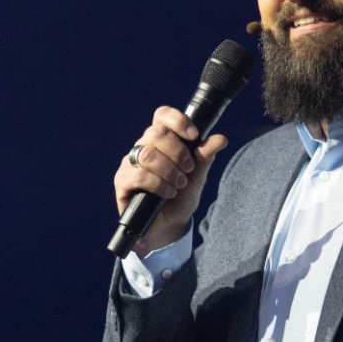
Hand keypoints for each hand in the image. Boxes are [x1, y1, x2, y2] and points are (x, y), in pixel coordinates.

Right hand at [114, 107, 227, 255]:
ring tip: (179, 184)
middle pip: (156, 133)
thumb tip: (220, 138)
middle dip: (178, 152)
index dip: (177, 120)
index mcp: (161, 140)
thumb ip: (205, 156)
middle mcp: (143, 147)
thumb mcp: (197, 177)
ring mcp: (130, 163)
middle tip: (188, 169)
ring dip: (169, 170)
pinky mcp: (122, 181)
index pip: (162, 116)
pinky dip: (158, 184)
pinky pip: (139, 175)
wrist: (169, 225)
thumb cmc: (181, 197)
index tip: (194, 136)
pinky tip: (168, 193)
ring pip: (148, 154)